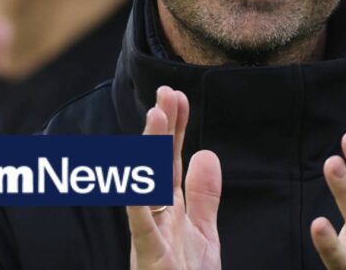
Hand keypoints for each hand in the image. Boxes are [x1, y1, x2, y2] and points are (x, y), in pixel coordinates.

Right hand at [127, 86, 221, 269]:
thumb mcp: (203, 237)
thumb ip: (204, 198)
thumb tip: (207, 153)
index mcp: (170, 212)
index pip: (172, 162)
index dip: (175, 129)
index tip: (178, 95)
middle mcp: (156, 219)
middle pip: (159, 166)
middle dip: (162, 128)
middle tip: (167, 93)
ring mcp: (150, 238)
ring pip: (147, 187)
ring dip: (150, 151)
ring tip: (156, 117)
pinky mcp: (149, 259)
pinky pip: (141, 225)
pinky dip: (139, 201)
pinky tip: (141, 176)